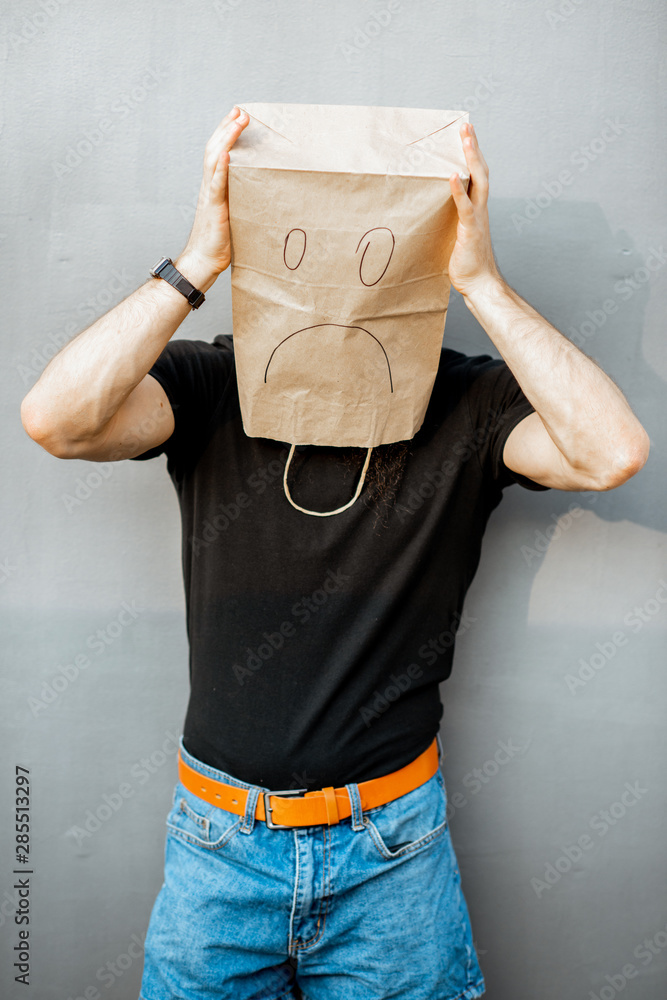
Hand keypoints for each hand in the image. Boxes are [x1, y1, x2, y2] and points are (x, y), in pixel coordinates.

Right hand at [180, 106, 248, 276]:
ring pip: (215, 159)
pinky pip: (216, 183)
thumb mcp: (235, 215)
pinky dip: (221, 167)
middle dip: (227, 128)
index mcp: (214, 187)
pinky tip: (227, 152)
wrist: (204, 261)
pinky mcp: (213, 208)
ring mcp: (210, 195)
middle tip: (241, 111)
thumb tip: (262, 193)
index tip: (238, 115)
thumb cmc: (220, 242)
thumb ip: (243, 200)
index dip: (226, 132)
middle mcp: (209, 186)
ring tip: (238, 121)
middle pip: (215, 148)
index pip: (218, 152)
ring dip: (227, 138)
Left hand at [448, 122, 502, 299]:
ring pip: (477, 181)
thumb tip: (433, 211)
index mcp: (477, 209)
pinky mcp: (470, 230)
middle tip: (466, 126)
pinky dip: (458, 190)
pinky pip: (465, 206)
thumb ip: (449, 221)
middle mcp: (480, 209)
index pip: (477, 176)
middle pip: (480, 171)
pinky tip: (452, 175)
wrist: (479, 283)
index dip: (473, 155)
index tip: (466, 135)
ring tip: (464, 138)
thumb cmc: (466, 263)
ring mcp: (477, 218)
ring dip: (471, 158)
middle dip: (473, 147)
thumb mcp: (455, 236)